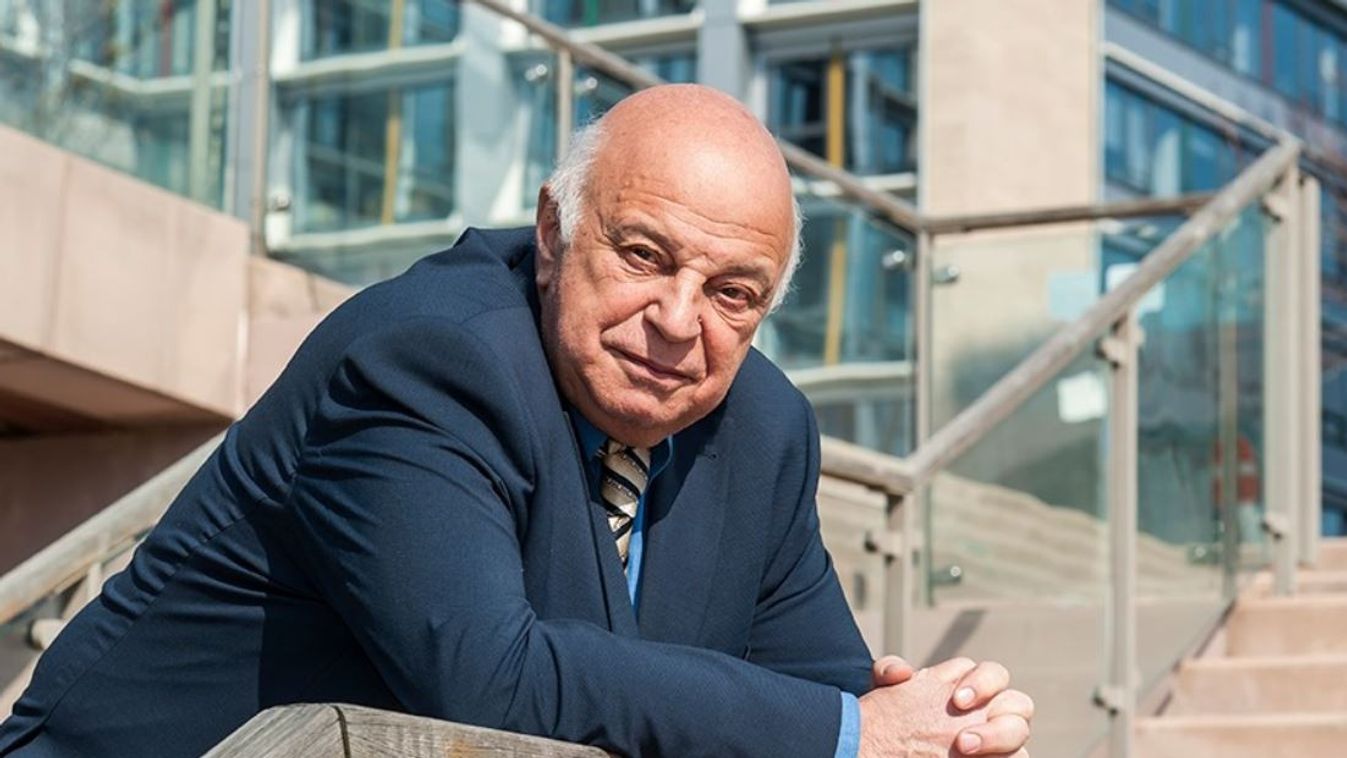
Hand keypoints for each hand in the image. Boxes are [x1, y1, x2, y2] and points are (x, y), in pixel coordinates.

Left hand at [858, 657, 1032, 756]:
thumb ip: (887, 672)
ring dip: (1000, 742)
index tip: (957, 699)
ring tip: (965, 750)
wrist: (887, 747)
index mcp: (974, 686)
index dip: (982, 683)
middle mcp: (993, 712)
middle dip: (996, 722)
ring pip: (1019, 735)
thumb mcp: (884, 693)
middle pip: (1019, 705)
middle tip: (963, 740)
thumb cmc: (894, 718)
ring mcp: (999, 740)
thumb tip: (902, 672)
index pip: (994, 675)